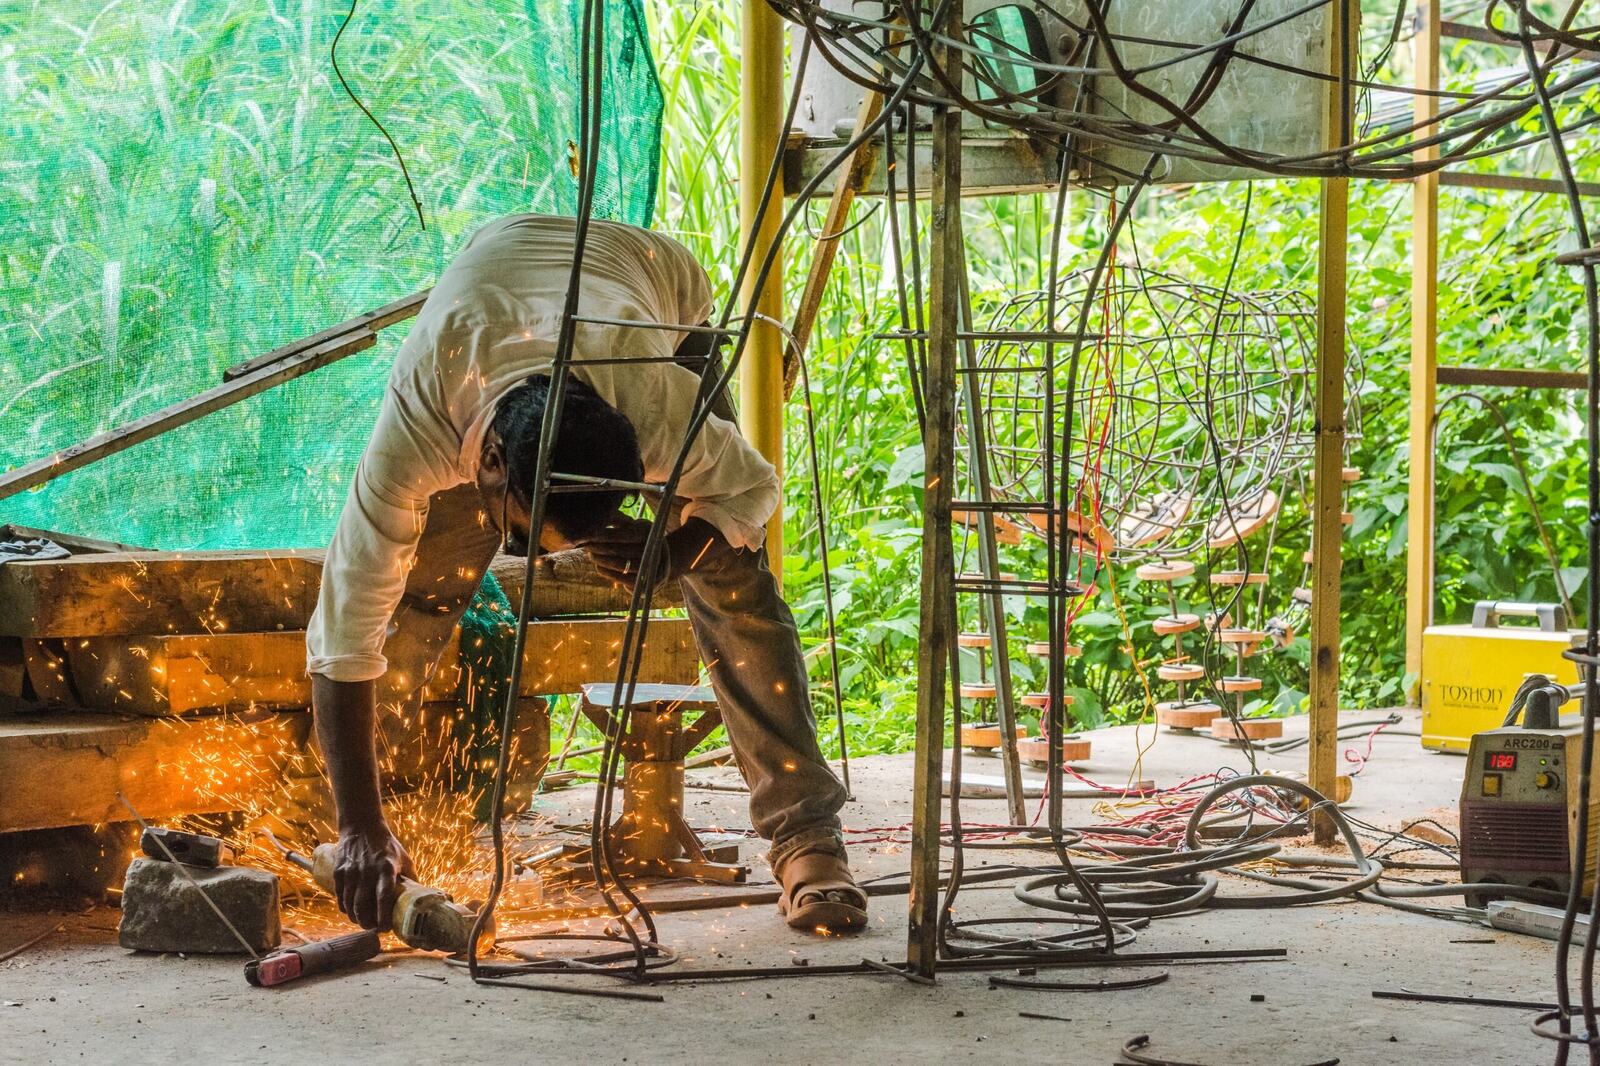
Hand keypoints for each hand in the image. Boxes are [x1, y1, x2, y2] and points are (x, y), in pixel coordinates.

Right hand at [333, 822, 415, 930]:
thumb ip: (410, 878)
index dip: (383, 916)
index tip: (385, 929)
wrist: (362, 827)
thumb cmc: (387, 846)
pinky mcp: (339, 871)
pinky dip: (345, 908)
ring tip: (363, 922)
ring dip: (356, 918)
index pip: (384, 897)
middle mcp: (367, 871)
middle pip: (363, 906)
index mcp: (387, 869)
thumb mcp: (404, 858)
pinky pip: (340, 897)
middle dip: (367, 923)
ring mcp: (351, 872)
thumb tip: (421, 898)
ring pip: (350, 904)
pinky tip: (351, 912)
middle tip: (373, 928)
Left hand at [581, 516, 723, 588]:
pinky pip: (622, 579)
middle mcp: (653, 551)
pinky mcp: (646, 582)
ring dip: (601, 560)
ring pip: (620, 565)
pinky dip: (608, 573)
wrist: (665, 561)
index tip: (588, 533)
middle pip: (620, 550)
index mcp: (650, 534)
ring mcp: (651, 568)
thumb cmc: (644, 539)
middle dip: (599, 548)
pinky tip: (598, 566)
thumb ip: (620, 521)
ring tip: (590, 554)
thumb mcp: (637, 525)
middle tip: (585, 544)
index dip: (604, 535)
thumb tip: (599, 517)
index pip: (623, 535)